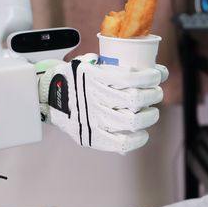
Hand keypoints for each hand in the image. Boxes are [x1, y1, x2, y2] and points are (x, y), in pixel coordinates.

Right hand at [37, 54, 167, 153]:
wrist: (49, 99)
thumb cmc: (75, 79)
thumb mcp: (88, 63)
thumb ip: (113, 64)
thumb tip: (152, 67)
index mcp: (94, 77)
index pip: (129, 77)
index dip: (150, 76)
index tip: (158, 74)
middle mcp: (94, 98)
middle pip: (135, 99)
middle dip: (153, 94)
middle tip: (156, 92)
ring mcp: (94, 119)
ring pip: (133, 120)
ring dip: (150, 115)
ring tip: (152, 111)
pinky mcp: (94, 137)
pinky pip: (122, 143)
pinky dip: (137, 139)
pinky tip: (142, 133)